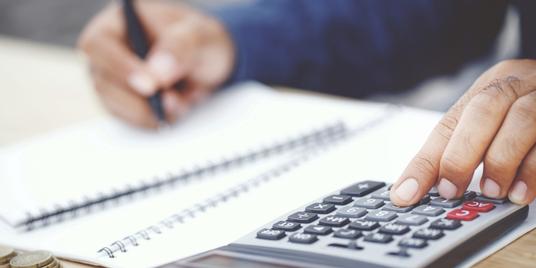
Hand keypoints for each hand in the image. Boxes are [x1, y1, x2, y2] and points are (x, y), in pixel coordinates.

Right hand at [78, 1, 233, 127]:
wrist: (209, 62)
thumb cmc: (199, 40)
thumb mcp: (198, 36)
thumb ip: (178, 48)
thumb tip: (155, 75)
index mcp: (118, 22)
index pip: (99, 45)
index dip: (120, 67)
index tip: (149, 87)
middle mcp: (107, 52)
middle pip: (102, 81)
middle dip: (139, 99)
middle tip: (173, 101)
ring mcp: (111, 80)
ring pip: (113, 105)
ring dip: (147, 112)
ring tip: (180, 104)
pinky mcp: (122, 103)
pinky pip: (128, 119)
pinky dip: (151, 120)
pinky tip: (173, 112)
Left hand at [391, 59, 535, 205]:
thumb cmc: (532, 112)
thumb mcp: (496, 123)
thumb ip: (468, 146)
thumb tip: (433, 187)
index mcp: (489, 86)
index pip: (447, 125)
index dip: (424, 162)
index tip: (405, 194)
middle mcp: (518, 83)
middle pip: (483, 110)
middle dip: (461, 155)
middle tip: (452, 190)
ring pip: (522, 119)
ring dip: (501, 161)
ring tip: (492, 192)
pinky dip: (535, 169)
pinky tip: (523, 191)